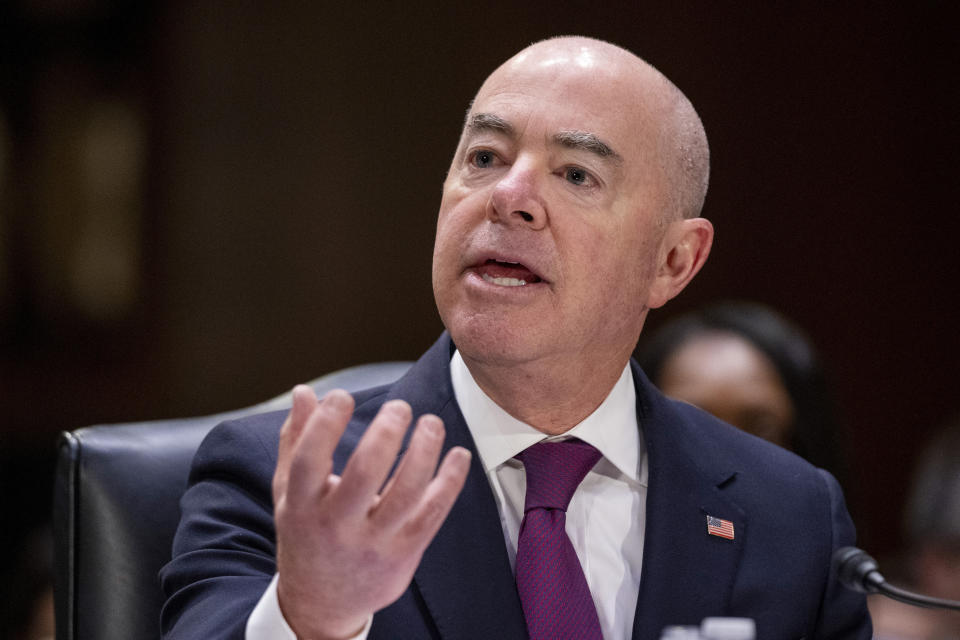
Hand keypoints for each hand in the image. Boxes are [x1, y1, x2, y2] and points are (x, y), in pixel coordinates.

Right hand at [272, 385, 470, 639]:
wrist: (320, 603)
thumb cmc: (306, 534)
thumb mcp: (289, 492)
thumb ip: (296, 440)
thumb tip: (304, 391)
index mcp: (301, 506)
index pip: (309, 460)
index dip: (325, 424)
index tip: (342, 395)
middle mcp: (336, 526)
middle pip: (363, 474)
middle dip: (385, 433)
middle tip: (400, 407)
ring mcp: (372, 543)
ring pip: (405, 494)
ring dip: (424, 452)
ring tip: (431, 423)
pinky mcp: (403, 554)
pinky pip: (432, 514)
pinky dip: (450, 482)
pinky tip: (458, 454)